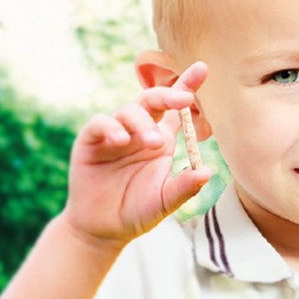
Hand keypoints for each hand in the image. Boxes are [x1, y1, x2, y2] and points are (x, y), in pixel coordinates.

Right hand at [61, 61, 212, 249]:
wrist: (102, 230)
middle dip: (167, 94)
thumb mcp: (165, 202)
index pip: (175, 108)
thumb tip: (208, 172)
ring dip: (142, 122)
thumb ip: (184, 187)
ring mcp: (113, 135)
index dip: (186, 86)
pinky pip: (100, 124)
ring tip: (152, 143)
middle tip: (182, 100)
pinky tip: (121, 140)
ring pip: (128, 111)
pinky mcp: (90, 141)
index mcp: (160, 139)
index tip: (202, 68)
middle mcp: (138, 132)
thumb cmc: (137, 212)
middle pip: (152, 100)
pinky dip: (111, 127)